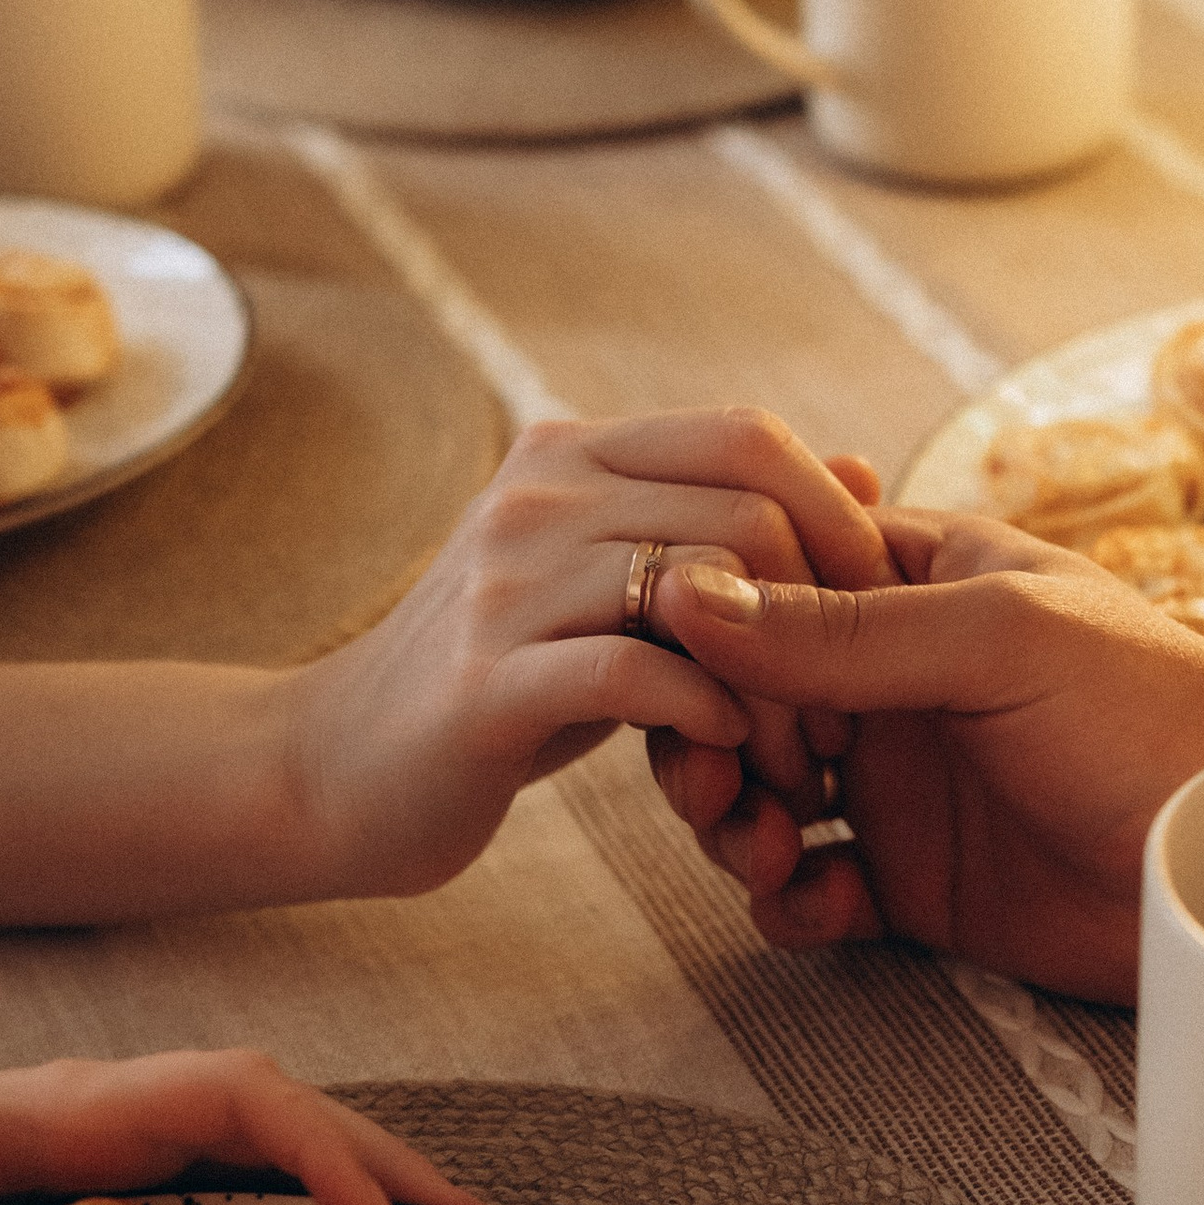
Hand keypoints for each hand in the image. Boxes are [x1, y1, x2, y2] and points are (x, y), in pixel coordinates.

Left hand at [0, 947, 486, 1204]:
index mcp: (86, 1101)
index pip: (236, 1097)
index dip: (314, 1142)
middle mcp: (120, 1112)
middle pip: (283, 1108)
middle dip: (380, 1153)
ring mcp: (122, 1147)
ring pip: (272, 1142)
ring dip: (360, 1172)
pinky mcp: (113, 1189)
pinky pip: (238, 1186)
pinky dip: (309, 1204)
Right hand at [281, 411, 897, 900]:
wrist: (328, 769)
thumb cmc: (502, 683)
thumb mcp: (613, 585)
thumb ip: (720, 525)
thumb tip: (864, 468)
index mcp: (574, 455)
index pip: (748, 435)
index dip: (838, 519)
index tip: (875, 615)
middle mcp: (537, 494)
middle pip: (748, 507)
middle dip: (831, 611)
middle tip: (850, 706)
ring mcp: (505, 583)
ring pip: (708, 591)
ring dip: (785, 686)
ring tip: (802, 756)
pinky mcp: (487, 685)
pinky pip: (640, 675)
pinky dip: (711, 716)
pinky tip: (728, 757)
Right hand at [650, 503, 1203, 999]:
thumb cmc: (1156, 709)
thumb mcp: (999, 637)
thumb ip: (844, 626)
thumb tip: (689, 591)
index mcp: (916, 581)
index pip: (766, 579)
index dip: (719, 631)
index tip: (719, 679)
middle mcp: (893, 676)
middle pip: (740, 695)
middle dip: (707, 740)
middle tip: (720, 782)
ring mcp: (900, 780)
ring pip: (756, 793)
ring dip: (732, 823)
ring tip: (764, 851)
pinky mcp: (913, 880)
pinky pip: (805, 886)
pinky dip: (784, 898)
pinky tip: (813, 899)